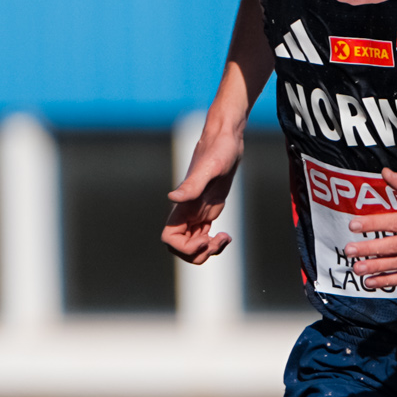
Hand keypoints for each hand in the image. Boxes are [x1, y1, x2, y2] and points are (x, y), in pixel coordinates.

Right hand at [162, 124, 243, 265]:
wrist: (227, 141)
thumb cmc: (219, 151)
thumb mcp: (210, 168)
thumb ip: (191, 185)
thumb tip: (172, 198)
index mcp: (183, 206)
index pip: (169, 239)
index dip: (185, 248)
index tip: (205, 238)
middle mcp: (186, 212)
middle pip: (179, 248)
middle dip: (198, 254)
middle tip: (216, 241)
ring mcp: (196, 213)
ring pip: (192, 246)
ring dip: (207, 251)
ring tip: (224, 239)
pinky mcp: (206, 212)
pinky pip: (203, 237)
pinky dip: (214, 244)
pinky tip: (227, 236)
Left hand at [340, 170, 396, 288]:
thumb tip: (385, 174)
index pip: (394, 222)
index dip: (373, 224)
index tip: (354, 225)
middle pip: (394, 246)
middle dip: (370, 249)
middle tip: (349, 251)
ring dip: (378, 267)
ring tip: (358, 269)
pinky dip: (393, 280)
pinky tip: (375, 282)